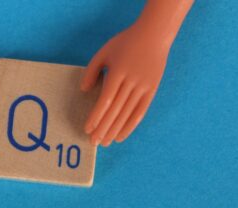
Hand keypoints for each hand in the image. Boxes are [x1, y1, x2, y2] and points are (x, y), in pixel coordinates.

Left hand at [81, 22, 170, 146]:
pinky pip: (140, 112)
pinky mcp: (152, 90)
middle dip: (103, 128)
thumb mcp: (104, 52)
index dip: (96, 117)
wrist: (154, 35)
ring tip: (105, 142)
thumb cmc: (125, 43)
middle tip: (93, 142)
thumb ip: (91, 71)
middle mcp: (132, 82)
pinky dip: (130, 126)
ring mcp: (144, 87)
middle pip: (115, 111)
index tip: (87, 129)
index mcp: (118, 72)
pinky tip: (121, 136)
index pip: (105, 100)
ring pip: (127, 114)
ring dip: (115, 130)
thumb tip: (83, 91)